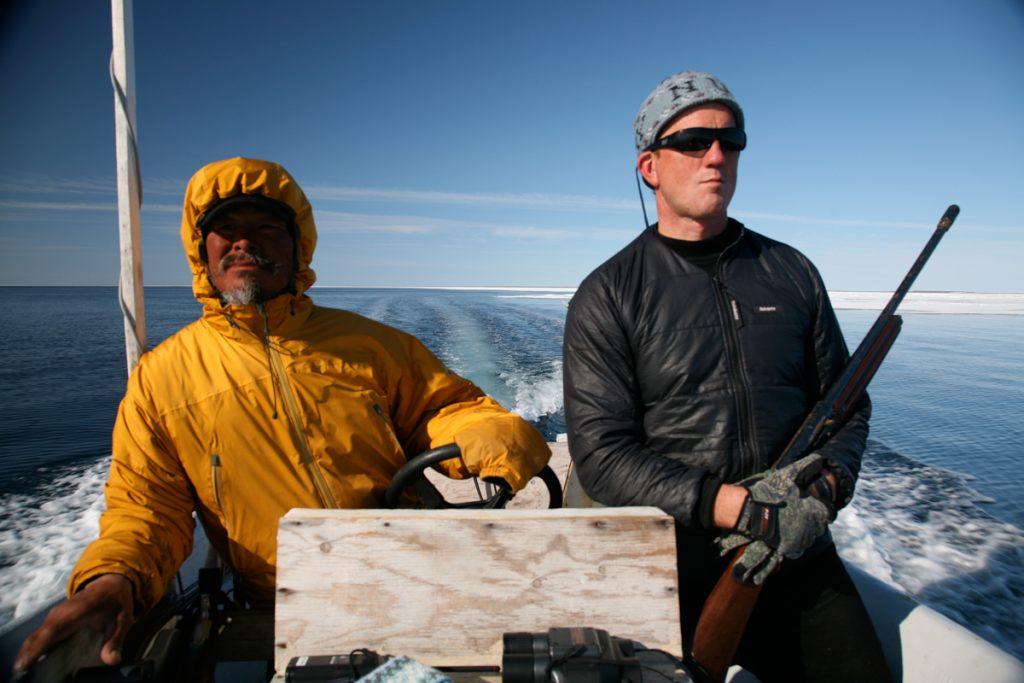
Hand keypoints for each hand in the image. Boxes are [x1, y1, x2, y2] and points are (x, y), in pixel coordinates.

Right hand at [13, 573, 134, 674]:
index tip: (24, 665)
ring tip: (22, 675)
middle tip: (20, 676)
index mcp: (77, 611)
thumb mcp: (123, 619)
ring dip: (26, 656)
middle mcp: (61, 614)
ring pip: (34, 639)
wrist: (109, 585)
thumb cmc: (116, 602)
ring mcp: (54, 618)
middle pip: (37, 637)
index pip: (53, 629)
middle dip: (26, 657)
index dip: (37, 647)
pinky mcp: (52, 624)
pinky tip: (29, 667)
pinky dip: (30, 652)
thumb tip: (112, 661)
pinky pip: (37, 639)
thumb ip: (116, 639)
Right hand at [716, 454, 833, 583]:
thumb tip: (819, 458)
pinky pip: (798, 548)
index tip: (811, 504)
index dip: (821, 507)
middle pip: (820, 525)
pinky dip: (794, 542)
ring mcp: (802, 540)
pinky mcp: (790, 548)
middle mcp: (814, 528)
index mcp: (818, 511)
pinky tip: (786, 533)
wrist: (751, 511)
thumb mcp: (789, 475)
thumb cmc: (771, 492)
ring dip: (804, 530)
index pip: (829, 512)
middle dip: (812, 519)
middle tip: (798, 511)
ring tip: (790, 521)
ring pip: (809, 537)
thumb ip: (806, 466)